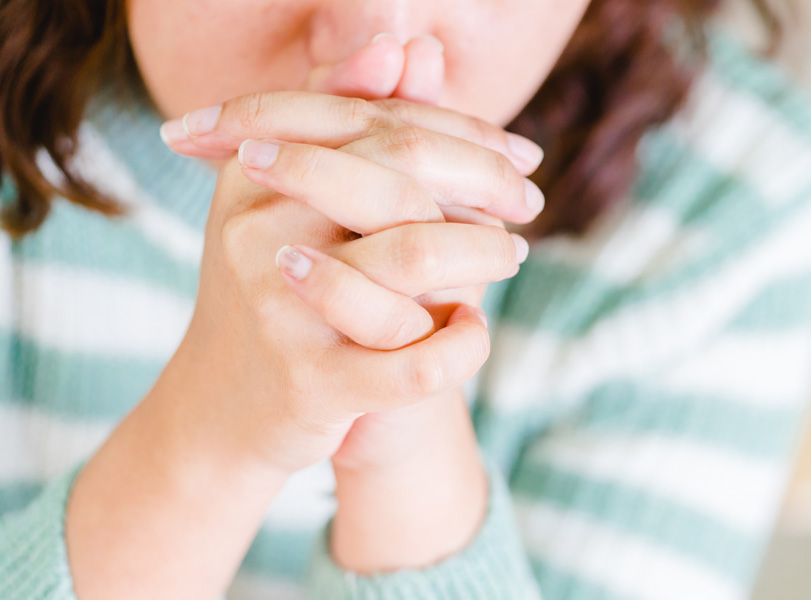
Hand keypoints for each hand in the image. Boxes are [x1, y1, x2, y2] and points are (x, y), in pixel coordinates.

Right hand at [157, 91, 537, 478]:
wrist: (227, 407)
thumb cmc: (284, 288)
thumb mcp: (299, 200)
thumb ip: (351, 123)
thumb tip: (407, 44)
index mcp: (256, 172)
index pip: (380, 122)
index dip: (464, 131)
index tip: (521, 154)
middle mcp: (259, 230)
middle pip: (400, 174)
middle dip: (485, 182)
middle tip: (528, 202)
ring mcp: (283, 309)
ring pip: (416, 256)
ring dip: (485, 252)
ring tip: (512, 255)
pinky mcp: (314, 384)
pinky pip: (417, 362)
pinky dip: (466, 344)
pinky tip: (475, 328)